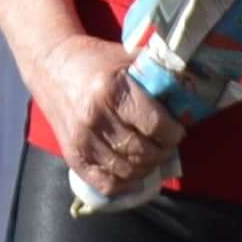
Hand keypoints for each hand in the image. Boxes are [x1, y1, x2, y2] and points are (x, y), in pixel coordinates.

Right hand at [27, 29, 183, 200]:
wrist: (52, 66)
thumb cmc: (96, 60)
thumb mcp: (128, 57)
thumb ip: (157, 75)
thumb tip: (190, 97)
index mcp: (112, 90)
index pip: (155, 125)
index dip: (174, 132)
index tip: (178, 129)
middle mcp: (95, 117)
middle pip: (143, 151)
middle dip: (163, 151)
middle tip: (168, 144)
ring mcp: (82, 140)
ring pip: (127, 170)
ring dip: (148, 168)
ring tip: (154, 156)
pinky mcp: (72, 156)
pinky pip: (105, 184)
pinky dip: (126, 184)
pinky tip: (136, 173)